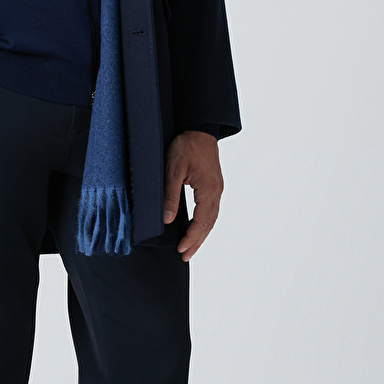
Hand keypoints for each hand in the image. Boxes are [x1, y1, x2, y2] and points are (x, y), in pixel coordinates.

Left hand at [163, 130, 223, 261]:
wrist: (198, 128)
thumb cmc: (186, 145)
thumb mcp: (173, 169)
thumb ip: (170, 195)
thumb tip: (168, 220)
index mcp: (209, 190)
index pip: (202, 222)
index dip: (192, 238)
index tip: (182, 250)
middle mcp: (216, 191)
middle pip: (209, 224)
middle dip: (197, 241)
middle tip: (185, 256)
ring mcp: (216, 188)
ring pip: (211, 218)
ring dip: (200, 234)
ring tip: (189, 247)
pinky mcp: (212, 185)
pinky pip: (210, 209)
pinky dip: (203, 223)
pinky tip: (195, 228)